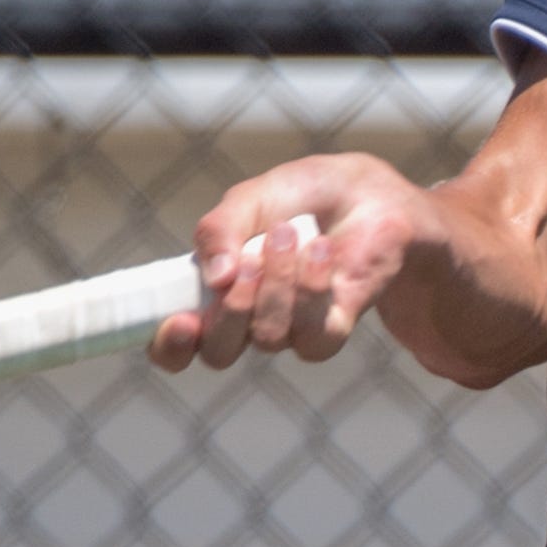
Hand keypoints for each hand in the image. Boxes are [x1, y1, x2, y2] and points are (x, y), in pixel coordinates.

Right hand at [145, 154, 433, 371]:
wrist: (376, 195)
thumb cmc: (312, 195)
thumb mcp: (256, 196)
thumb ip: (221, 228)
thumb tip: (215, 276)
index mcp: (216, 288)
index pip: (177, 343)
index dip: (169, 345)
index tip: (179, 321)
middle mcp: (248, 318)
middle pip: (218, 352)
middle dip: (230, 310)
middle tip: (247, 262)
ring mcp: (291, 328)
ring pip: (266, 338)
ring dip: (276, 285)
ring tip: (290, 234)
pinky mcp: (333, 328)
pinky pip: (314, 336)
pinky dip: (313, 290)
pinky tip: (322, 252)